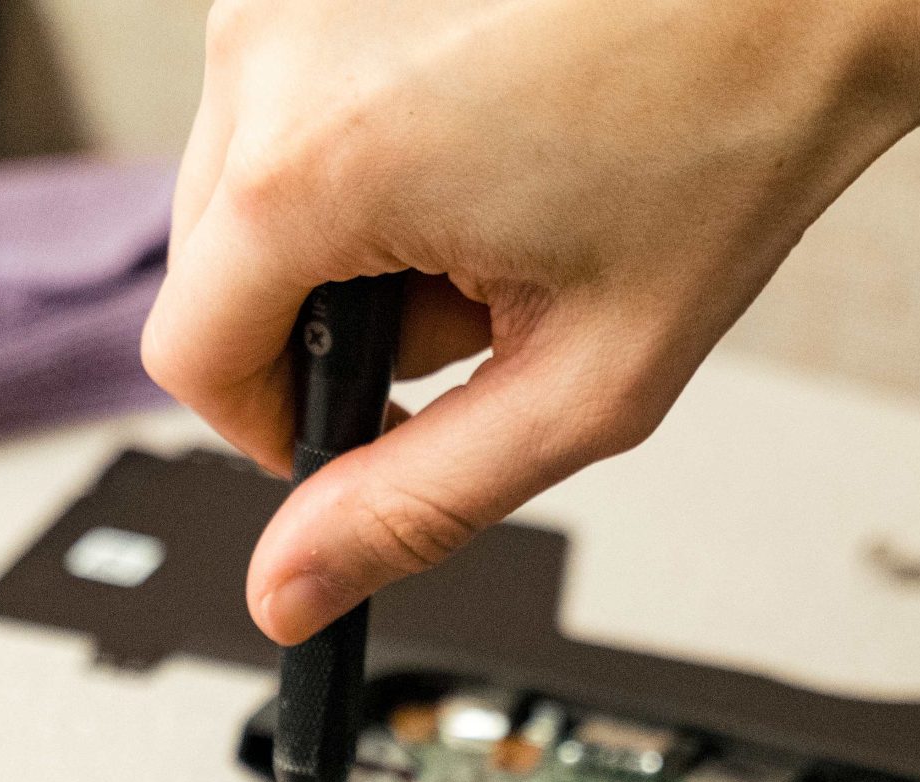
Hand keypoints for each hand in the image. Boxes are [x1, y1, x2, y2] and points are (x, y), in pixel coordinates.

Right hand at [145, 0, 919, 643]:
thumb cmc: (732, 136)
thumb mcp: (578, 385)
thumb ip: (413, 505)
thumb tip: (288, 589)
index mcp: (312, 160)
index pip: (187, 361)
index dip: (276, 430)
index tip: (371, 427)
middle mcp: (271, 48)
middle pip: (216, 275)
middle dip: (332, 326)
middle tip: (482, 293)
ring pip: (253, 195)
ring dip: (355, 237)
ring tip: (497, 203)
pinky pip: (291, 110)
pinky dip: (366, 152)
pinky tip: (476, 133)